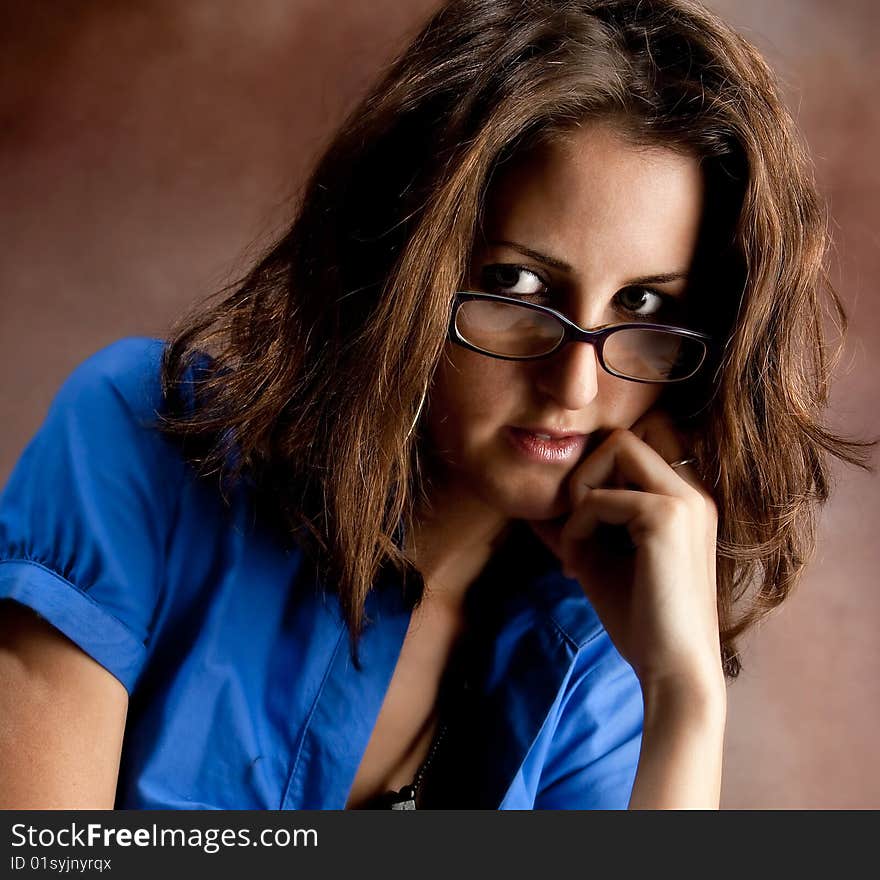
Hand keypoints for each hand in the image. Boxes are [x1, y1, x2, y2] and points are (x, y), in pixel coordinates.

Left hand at [528, 411, 724, 693]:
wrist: (673, 670)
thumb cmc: (641, 620)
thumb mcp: (598, 559)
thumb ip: (572, 526)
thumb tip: (531, 506)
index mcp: (686, 498)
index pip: (642, 439)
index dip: (603, 464)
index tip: (583, 512)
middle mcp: (693, 490)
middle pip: (626, 434)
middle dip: (587, 470)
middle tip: (574, 521)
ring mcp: (684, 500)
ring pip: (617, 447)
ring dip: (581, 490)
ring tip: (574, 540)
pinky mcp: (666, 518)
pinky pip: (600, 499)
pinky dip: (575, 527)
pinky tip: (576, 566)